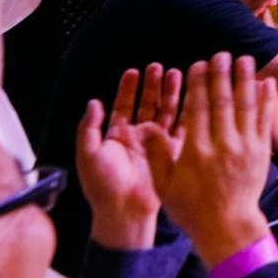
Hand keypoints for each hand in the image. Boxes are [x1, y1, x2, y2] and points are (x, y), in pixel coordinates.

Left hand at [76, 63, 181, 250]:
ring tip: (175, 74)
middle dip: (152, 86)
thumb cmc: (102, 186)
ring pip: (165, 112)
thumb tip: (93, 102)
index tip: (133, 71)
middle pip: (147, 105)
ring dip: (170, 94)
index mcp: (117, 137)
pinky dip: (186, 112)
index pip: (123, 106)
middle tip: (158, 67)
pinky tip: (190, 98)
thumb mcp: (88, 154)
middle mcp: (138, 138)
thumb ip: (89, 127)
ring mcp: (156, 145)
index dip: (128, 89)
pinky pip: (181, 129)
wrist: (124, 211)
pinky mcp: (172, 153)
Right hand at [144, 53, 277, 269]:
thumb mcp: (165, 185)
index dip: (198, 84)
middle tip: (222, 53)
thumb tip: (143, 127)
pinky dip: (265, 101)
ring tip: (245, 59)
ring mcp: (245, 148)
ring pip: (246, 107)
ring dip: (245, 80)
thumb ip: (156, 154)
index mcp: (196, 151)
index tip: (198, 64)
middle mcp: (222, 145)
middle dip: (221, 75)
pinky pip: (264, 121)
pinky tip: (266, 84)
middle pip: (222, 102)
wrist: (228, 227)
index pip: (197, 109)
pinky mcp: (260, 153)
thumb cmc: (191, 208)